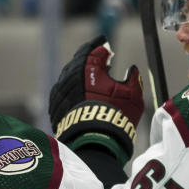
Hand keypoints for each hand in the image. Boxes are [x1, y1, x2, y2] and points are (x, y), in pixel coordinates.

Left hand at [49, 36, 144, 162]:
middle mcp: (71, 77)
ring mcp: (61, 92)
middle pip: (78, 62)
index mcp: (88, 68)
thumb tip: (132, 70)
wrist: (94, 142)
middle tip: (98, 59)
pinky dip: (71, 89)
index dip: (100, 47)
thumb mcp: (132, 94)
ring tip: (90, 77)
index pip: (93, 50)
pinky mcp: (55, 106)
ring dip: (79, 74)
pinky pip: (62, 92)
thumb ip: (133, 78)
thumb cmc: (116, 116)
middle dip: (88, 59)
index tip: (105, 46)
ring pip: (69, 77)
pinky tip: (78, 92)